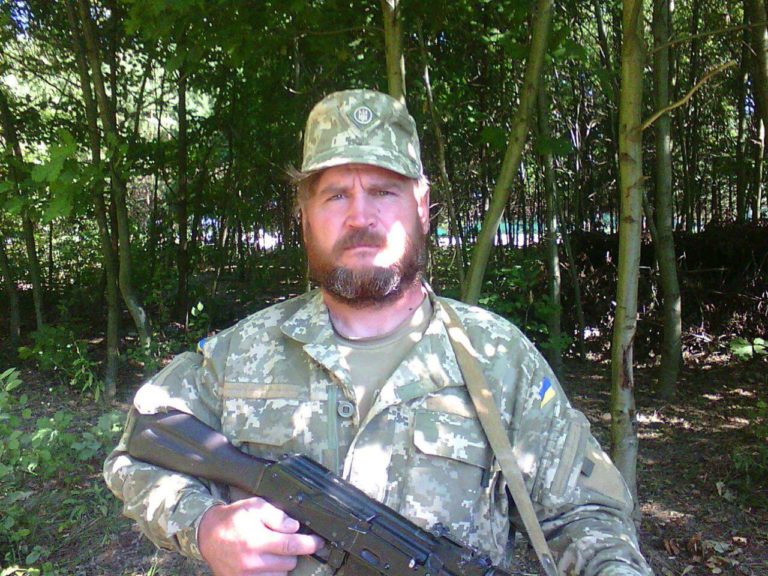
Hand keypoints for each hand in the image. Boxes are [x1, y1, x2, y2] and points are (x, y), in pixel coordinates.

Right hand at [198, 496, 323, 575]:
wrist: (207, 534)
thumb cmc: (233, 518)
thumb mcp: (255, 507)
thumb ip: (277, 516)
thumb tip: (294, 527)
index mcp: (257, 540)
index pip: (292, 546)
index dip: (310, 544)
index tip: (320, 542)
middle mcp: (253, 562)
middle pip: (289, 563)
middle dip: (291, 552)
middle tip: (283, 541)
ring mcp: (247, 575)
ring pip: (280, 575)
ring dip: (281, 564)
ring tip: (271, 552)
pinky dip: (271, 573)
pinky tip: (266, 563)